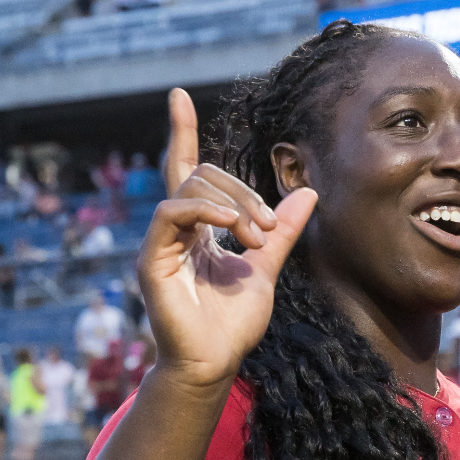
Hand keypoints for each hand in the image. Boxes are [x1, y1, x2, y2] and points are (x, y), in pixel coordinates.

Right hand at [140, 88, 317, 390]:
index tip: (178, 96)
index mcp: (197, 229)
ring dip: (233, 204)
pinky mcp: (151, 260)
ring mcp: (160, 244)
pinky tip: (233, 227)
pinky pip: (171, 213)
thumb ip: (283, 232)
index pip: (187, 169)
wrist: (216, 364)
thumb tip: (307, 193)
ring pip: (189, 189)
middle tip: (269, 228)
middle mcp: (174, 231)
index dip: (182, 132)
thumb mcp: (266, 268)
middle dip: (242, 191)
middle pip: (201, 176)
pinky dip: (205, 211)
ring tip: (258, 237)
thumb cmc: (233, 324)